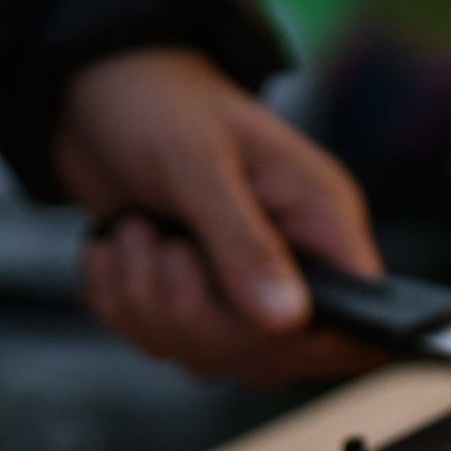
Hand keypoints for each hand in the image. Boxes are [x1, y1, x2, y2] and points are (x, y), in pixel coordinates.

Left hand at [54, 48, 383, 384]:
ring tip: (133, 232)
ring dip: (147, 304)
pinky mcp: (187, 303)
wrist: (97, 95)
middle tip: (161, 245)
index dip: (305, 342)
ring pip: (205, 356)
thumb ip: (244, 244)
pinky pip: (157, 345)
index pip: (353, 319)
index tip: (245, 322)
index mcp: (321, 222)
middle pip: (267, 356)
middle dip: (194, 316)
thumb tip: (289, 321)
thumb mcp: (200, 165)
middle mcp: (290, 264)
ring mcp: (237, 290)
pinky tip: (114, 252)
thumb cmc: (162, 106)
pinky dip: (119, 304)